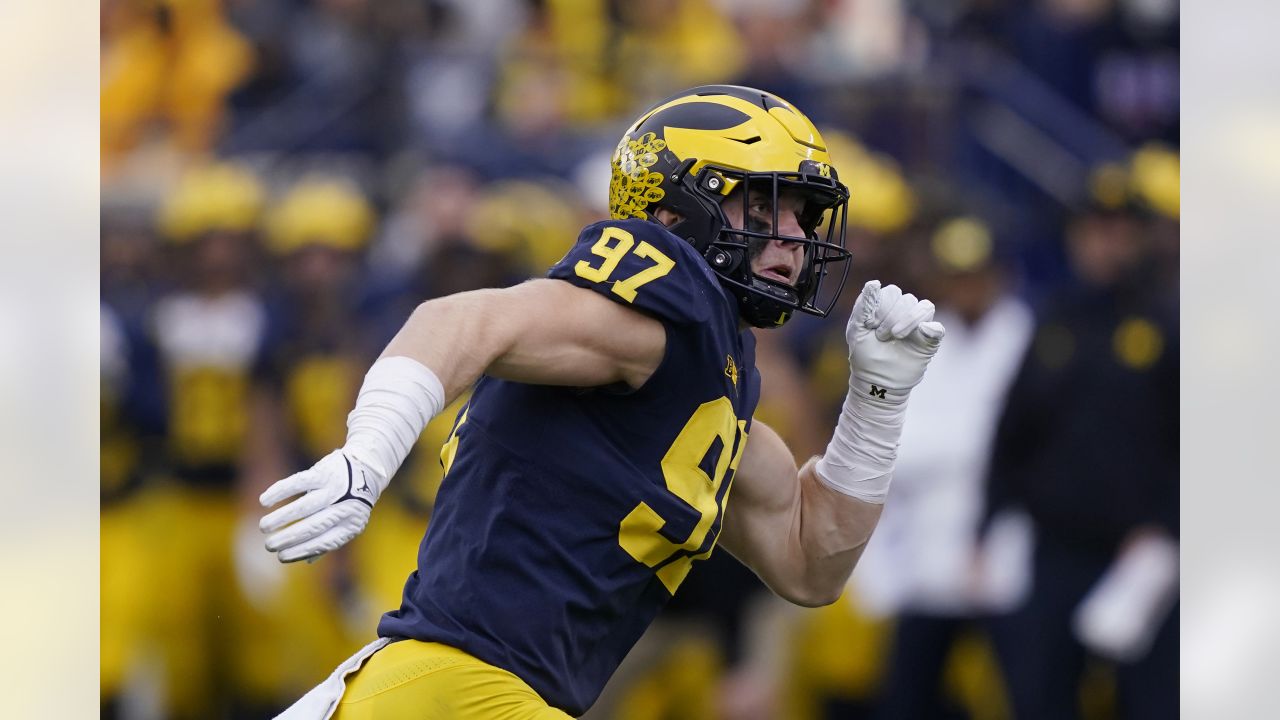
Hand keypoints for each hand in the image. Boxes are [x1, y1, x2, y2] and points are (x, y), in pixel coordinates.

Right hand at [259, 449, 386, 562]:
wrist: (367, 468)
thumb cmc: (350, 502)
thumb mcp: (347, 523)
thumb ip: (329, 539)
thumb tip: (306, 560)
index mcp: (351, 525)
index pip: (324, 542)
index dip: (301, 550)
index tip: (281, 557)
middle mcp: (344, 507)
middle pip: (313, 526)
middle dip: (289, 538)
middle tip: (269, 545)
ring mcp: (335, 488)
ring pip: (304, 506)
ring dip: (281, 518)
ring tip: (264, 526)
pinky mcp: (324, 472)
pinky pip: (298, 482)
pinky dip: (280, 491)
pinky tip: (264, 501)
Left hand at [846, 280, 944, 402]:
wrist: (876, 381)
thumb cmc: (865, 355)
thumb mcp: (857, 329)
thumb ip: (864, 305)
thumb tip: (874, 282)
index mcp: (886, 307)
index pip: (891, 292)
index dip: (881, 306)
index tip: (870, 324)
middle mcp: (904, 313)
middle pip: (906, 298)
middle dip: (891, 316)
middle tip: (880, 336)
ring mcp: (918, 325)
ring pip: (923, 307)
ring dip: (906, 321)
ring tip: (893, 338)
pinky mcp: (929, 340)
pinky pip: (938, 328)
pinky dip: (930, 329)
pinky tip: (917, 335)